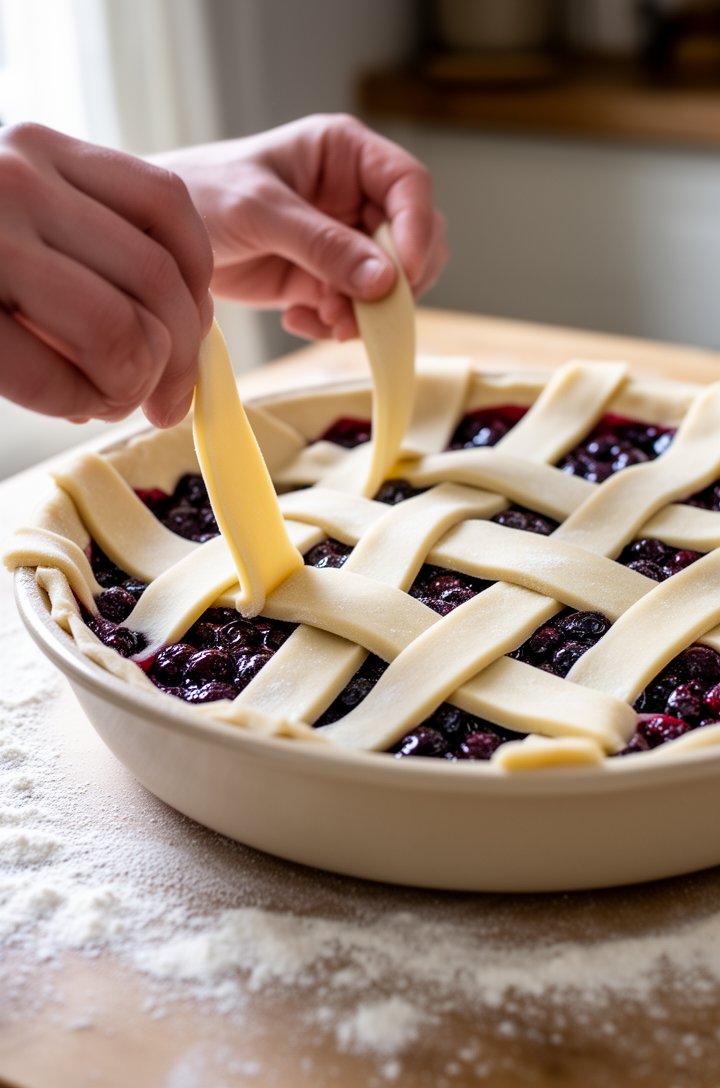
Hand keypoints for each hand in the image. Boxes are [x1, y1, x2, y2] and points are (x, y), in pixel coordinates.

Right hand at [0, 123, 212, 426]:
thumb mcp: (16, 213)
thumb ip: (88, 247)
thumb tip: (180, 340)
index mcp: (42, 150)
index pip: (169, 210)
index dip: (197, 288)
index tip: (190, 337)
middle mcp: (17, 179)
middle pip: (157, 281)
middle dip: (177, 359)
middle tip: (162, 398)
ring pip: (120, 330)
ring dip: (130, 386)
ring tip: (108, 398)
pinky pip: (53, 373)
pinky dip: (79, 404)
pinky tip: (70, 403)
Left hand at [155, 114, 446, 340]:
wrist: (159, 237)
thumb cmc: (201, 194)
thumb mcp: (260, 212)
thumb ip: (323, 244)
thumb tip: (385, 281)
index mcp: (345, 153)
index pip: (408, 186)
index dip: (416, 230)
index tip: (405, 275)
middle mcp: (353, 194)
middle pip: (412, 240)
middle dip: (395, 283)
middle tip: (361, 312)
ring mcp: (341, 240)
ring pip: (389, 283)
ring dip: (366, 311)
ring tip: (324, 321)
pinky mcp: (324, 279)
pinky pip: (356, 308)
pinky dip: (338, 324)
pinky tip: (300, 321)